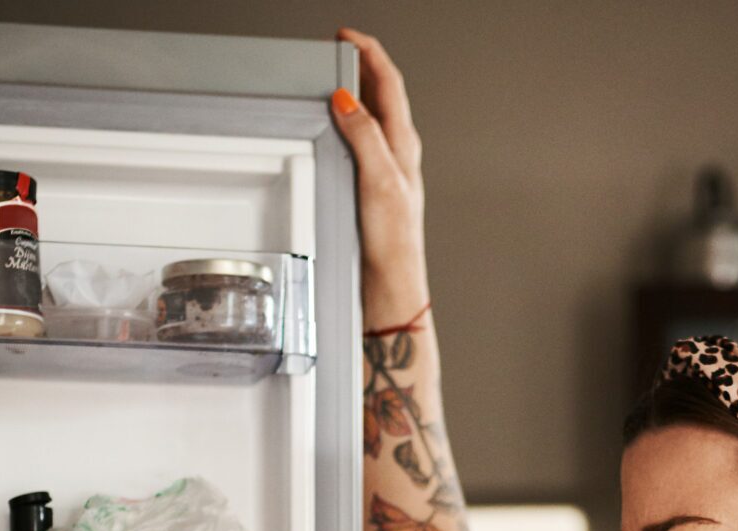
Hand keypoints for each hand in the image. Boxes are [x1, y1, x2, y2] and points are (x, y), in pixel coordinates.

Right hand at [331, 29, 429, 326]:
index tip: (347, 36)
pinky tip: (334, 130)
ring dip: (354, 92)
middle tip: (335, 50)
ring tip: (333, 77)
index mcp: (404, 146)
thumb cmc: (393, 245)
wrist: (391, 287)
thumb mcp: (379, 183)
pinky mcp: (372, 187)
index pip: (389, 84)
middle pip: (381, 94)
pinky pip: (361, 142)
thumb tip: (347, 101)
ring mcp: (386, 170)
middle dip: (359, 66)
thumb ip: (365, 138)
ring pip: (371, 117)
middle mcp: (398, 154)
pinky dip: (346, 124)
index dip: (369, 54)